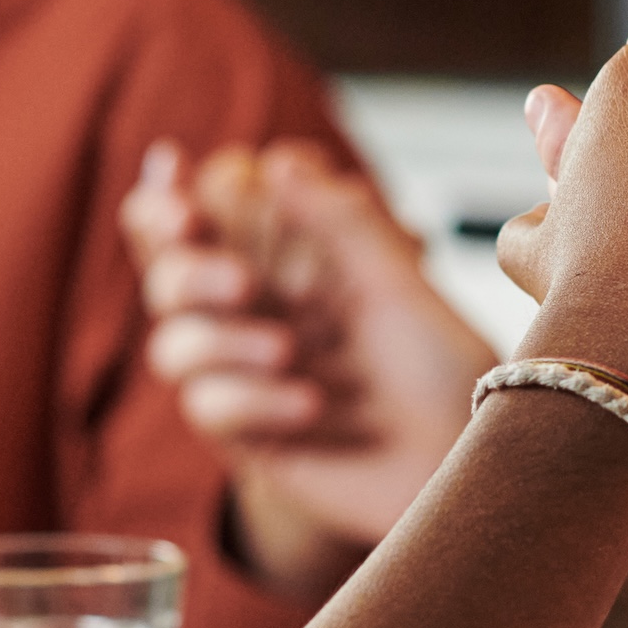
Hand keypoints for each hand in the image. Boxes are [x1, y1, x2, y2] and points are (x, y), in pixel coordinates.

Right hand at [123, 141, 496, 597]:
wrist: (460, 465)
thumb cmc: (443, 372)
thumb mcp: (400, 286)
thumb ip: (340, 223)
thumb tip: (277, 162)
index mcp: (288, 259)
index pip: (207, 210)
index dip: (178, 189)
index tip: (174, 165)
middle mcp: (256, 309)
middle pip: (167, 270)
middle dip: (180, 261)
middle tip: (231, 274)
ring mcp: (243, 371)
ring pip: (171, 340)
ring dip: (219, 338)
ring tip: (287, 351)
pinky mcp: (243, 434)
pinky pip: (207, 406)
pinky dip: (253, 399)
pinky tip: (307, 406)